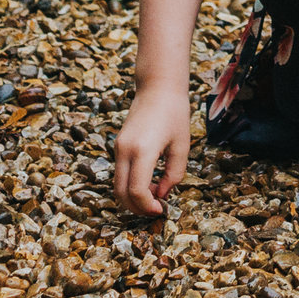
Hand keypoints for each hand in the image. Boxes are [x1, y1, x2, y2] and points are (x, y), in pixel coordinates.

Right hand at [113, 85, 193, 215]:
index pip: (137, 190)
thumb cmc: (175, 113)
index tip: (160, 210)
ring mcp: (118, 148)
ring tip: (155, 197)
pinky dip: (130, 184)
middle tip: (155, 210)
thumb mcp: (182, 145)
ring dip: (132, 197)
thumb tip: (162, 195)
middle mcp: (125, 150)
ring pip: (116, 185)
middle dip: (136, 207)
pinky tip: (150, 183)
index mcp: (143, 150)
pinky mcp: (118, 145)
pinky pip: (120, 173)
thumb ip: (174, 173)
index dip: (147, 206)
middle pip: (121, 192)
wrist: (158, 87)